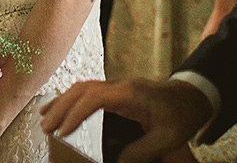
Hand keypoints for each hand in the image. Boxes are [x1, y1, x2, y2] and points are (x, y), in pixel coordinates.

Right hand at [40, 78, 210, 162]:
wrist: (191, 97)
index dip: (75, 113)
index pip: (94, 97)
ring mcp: (116, 85)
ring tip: (44, 118)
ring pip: (81, 87)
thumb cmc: (181, 116)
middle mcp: (119, 85)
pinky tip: (60, 106)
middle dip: (60, 107)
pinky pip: (88, 89)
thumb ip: (141, 151)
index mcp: (130, 94)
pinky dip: (70, 97)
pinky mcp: (116, 89)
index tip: (63, 131)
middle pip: (82, 89)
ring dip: (62, 101)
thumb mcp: (166, 138)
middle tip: (45, 127)